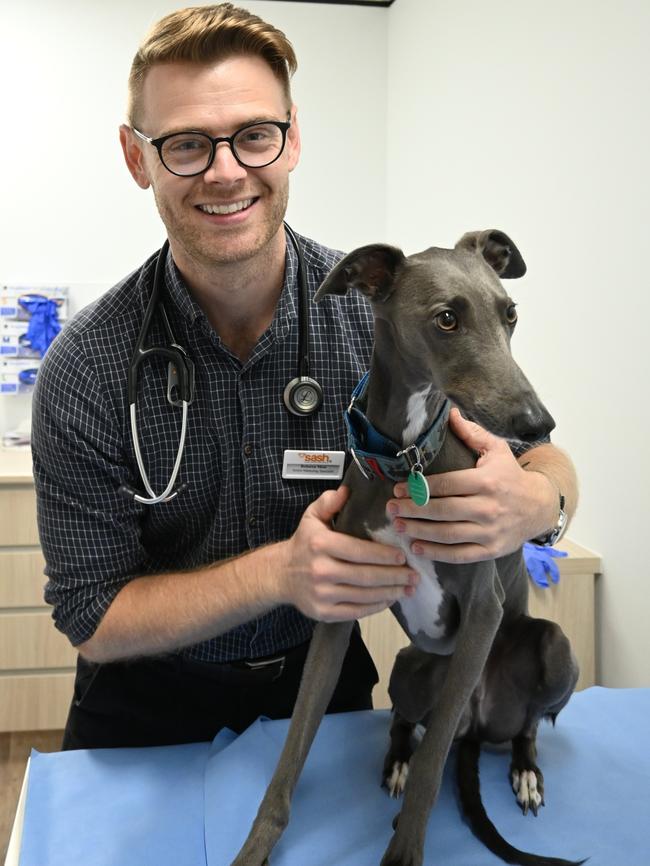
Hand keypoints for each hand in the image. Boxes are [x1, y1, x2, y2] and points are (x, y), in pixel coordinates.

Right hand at [278, 486, 418, 621]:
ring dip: (390, 592)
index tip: (402, 556)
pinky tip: (389, 599)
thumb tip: (346, 490)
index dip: (383, 556)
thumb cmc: (303, 544)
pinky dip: (375, 607)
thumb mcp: (311, 517)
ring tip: (408, 588)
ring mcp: (321, 594)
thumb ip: (328, 502)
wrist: (280, 574)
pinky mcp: (323, 612)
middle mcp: (320, 570)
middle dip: (394, 576)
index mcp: (320, 544)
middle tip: (413, 575)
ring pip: (364, 595)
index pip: (359, 551)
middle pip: (365, 576)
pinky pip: (355, 611)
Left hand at [386, 408, 556, 563]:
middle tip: (391, 508)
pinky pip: (459, 554)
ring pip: (448, 534)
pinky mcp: (491, 550)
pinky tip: (416, 547)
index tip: (399, 488)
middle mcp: (488, 507)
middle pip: (443, 510)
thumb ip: (472, 433)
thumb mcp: (497, 450)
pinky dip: (436, 553)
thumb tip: (450, 412)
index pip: (447, 485)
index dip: (420, 487)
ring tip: (398, 526)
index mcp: (487, 481)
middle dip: (413, 509)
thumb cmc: (511, 476)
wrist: (541, 507)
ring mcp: (490, 531)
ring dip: (419, 531)